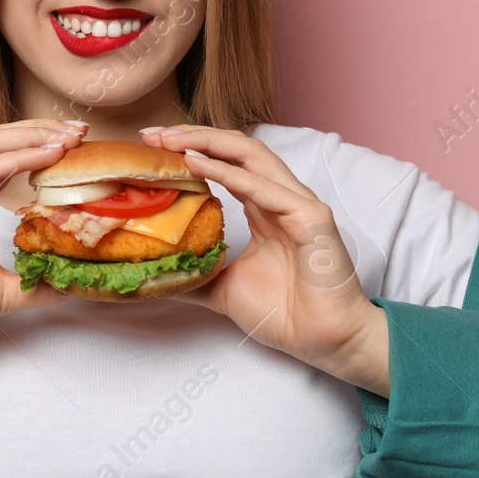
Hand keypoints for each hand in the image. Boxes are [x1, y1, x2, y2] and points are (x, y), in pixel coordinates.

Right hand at [0, 119, 84, 380]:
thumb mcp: (1, 291)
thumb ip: (34, 283)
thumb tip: (72, 285)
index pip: (5, 158)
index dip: (40, 145)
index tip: (78, 146)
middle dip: (42, 130)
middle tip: (80, 131)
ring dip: (33, 135)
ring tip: (70, 137)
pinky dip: (17, 158)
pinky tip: (47, 156)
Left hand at [139, 125, 389, 394]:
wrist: (326, 342)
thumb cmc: (287, 314)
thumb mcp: (224, 289)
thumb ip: (195, 273)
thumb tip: (155, 273)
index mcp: (264, 208)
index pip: (227, 162)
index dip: (192, 148)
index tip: (152, 146)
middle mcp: (281, 198)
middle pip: (237, 149)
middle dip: (194, 136)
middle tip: (154, 135)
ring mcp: (298, 205)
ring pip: (252, 156)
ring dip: (209, 143)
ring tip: (172, 141)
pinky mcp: (311, 219)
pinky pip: (267, 190)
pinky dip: (231, 174)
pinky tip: (199, 165)